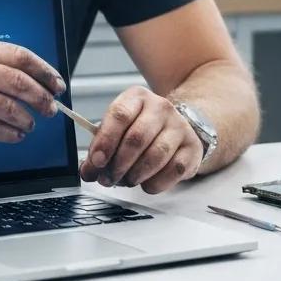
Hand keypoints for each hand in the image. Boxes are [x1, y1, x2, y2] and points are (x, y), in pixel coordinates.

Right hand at [0, 39, 64, 148]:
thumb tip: (34, 81)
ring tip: (29, 125)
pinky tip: (15, 136)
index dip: (44, 71)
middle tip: (51, 109)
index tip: (57, 85)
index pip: (19, 56)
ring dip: (25, 119)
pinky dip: (9, 134)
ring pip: (7, 107)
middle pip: (18, 81)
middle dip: (41, 98)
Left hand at [79, 87, 203, 193]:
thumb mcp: (118, 130)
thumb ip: (100, 149)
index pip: (119, 115)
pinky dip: (156, 182)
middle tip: (108, 179)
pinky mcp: (192, 147)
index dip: (105, 141)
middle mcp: (160, 107)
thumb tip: (88, 172)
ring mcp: (179, 126)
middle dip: (118, 164)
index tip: (97, 162)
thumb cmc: (141, 129)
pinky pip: (174, 170)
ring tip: (127, 180)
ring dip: (136, 174)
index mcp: (136, 98)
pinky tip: (146, 182)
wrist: (176, 127)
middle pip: (136, 138)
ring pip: (155, 155)